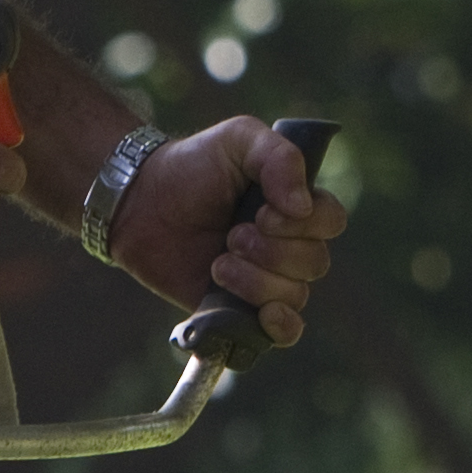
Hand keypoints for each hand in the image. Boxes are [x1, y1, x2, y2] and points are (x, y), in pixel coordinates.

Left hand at [108, 116, 345, 343]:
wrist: (140, 202)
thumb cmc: (192, 165)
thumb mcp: (239, 139)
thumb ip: (279, 157)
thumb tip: (302, 206)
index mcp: (295, 206)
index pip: (331, 221)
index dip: (303, 224)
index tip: (263, 212)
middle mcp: (288, 245)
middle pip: (314, 263)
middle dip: (270, 251)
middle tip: (231, 234)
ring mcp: (267, 280)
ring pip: (294, 295)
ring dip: (256, 280)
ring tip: (218, 264)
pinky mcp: (242, 310)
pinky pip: (284, 333)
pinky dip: (281, 327)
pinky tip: (266, 314)